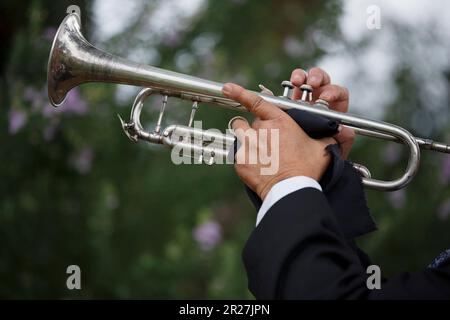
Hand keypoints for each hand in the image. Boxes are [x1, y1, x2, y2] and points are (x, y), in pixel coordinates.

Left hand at [222, 83, 334, 199]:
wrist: (291, 190)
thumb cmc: (308, 169)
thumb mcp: (323, 148)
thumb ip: (328, 135)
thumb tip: (341, 131)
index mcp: (280, 121)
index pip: (255, 102)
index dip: (239, 92)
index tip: (227, 88)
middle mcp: (261, 129)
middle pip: (251, 121)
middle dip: (258, 129)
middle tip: (269, 145)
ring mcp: (248, 144)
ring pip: (240, 132)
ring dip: (246, 137)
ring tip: (258, 151)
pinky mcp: (240, 159)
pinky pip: (238, 152)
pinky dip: (245, 157)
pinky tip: (257, 166)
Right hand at [290, 67, 354, 158]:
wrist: (299, 163)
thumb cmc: (321, 156)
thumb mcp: (334, 150)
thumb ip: (342, 140)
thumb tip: (344, 130)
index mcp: (333, 109)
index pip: (339, 93)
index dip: (333, 92)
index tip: (325, 97)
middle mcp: (318, 101)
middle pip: (321, 80)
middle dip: (316, 78)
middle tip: (311, 84)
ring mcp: (302, 100)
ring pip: (303, 80)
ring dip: (300, 76)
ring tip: (296, 81)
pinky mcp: (286, 103)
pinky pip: (286, 89)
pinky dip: (284, 86)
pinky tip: (283, 88)